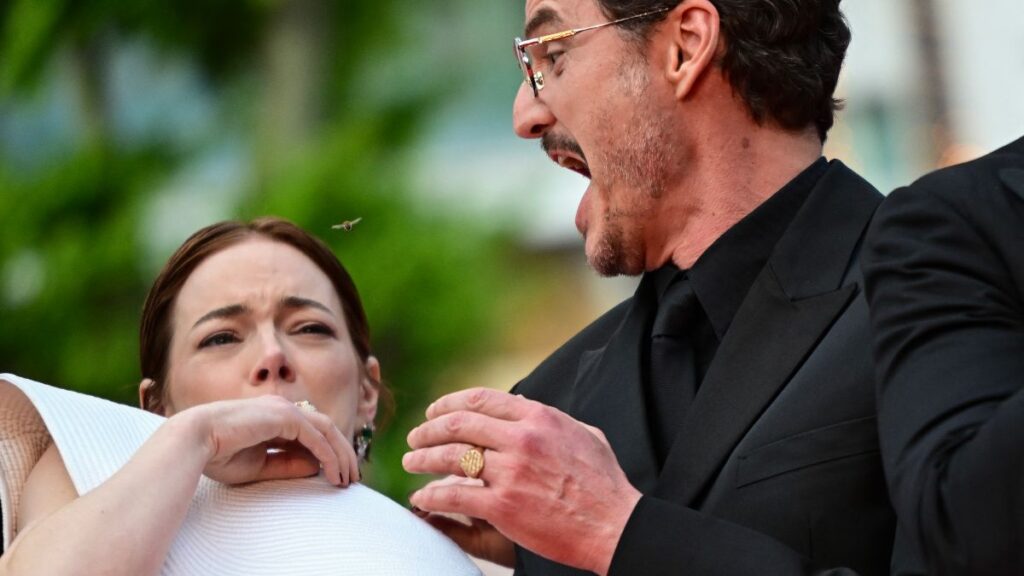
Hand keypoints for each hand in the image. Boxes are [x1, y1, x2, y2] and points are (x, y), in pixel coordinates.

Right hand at [175, 395, 359, 485]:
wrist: (193, 440)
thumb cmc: (217, 455)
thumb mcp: (258, 466)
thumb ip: (287, 465)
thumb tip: (317, 468)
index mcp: (274, 419)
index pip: (311, 434)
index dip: (327, 454)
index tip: (337, 477)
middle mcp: (282, 410)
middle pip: (325, 429)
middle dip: (342, 453)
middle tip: (352, 478)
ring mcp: (284, 409)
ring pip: (326, 430)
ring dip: (341, 454)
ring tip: (348, 479)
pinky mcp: (285, 416)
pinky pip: (317, 436)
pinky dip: (329, 454)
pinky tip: (334, 472)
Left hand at [402, 389, 641, 574]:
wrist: (614, 525)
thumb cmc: (603, 483)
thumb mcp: (584, 434)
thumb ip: (550, 418)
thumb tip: (521, 402)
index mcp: (539, 417)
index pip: (482, 399)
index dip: (450, 403)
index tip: (434, 412)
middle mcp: (521, 439)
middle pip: (458, 424)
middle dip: (429, 429)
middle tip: (415, 436)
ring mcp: (510, 472)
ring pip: (450, 456)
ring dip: (423, 458)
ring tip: (411, 462)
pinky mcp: (502, 506)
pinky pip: (454, 494)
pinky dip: (432, 494)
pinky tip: (422, 495)